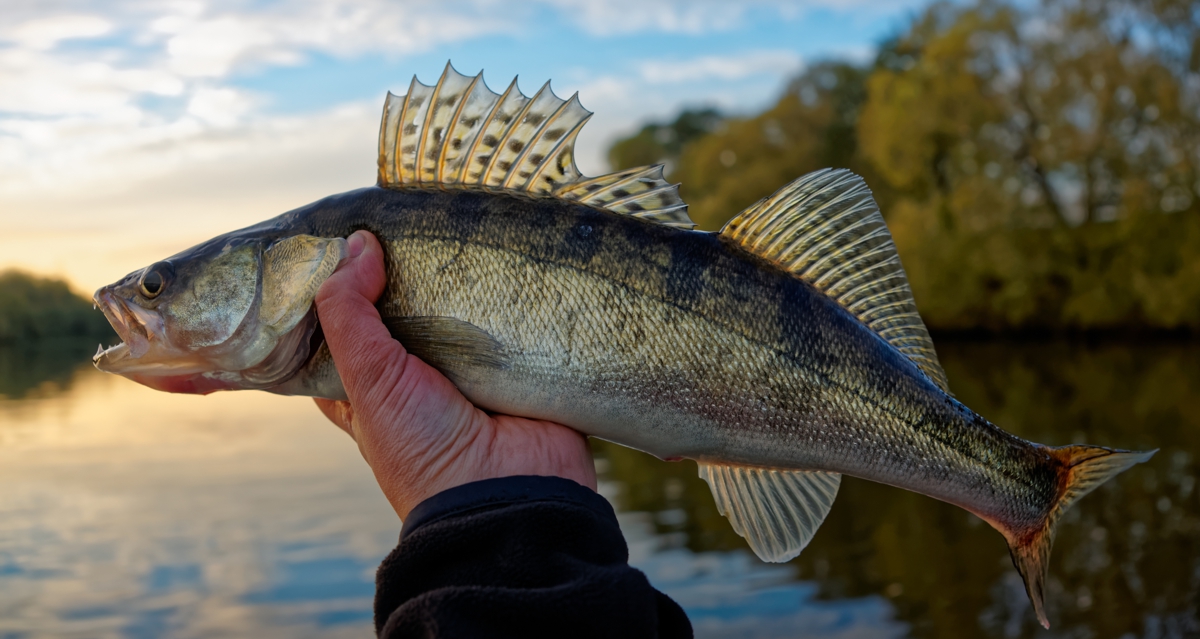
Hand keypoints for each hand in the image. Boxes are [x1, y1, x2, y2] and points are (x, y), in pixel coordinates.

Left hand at [312, 231, 596, 519]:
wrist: (511, 492)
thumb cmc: (424, 450)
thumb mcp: (368, 380)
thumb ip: (349, 313)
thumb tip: (358, 244)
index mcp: (371, 386)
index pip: (343, 326)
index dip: (338, 286)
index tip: (338, 234)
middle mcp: (419, 374)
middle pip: (404, 306)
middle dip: (404, 270)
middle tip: (404, 218)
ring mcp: (471, 367)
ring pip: (457, 305)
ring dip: (460, 274)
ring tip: (454, 222)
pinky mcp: (518, 361)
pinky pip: (510, 313)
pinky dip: (507, 288)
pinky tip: (502, 248)